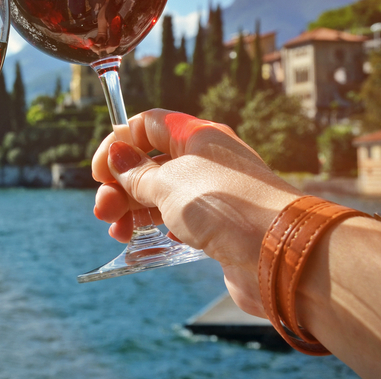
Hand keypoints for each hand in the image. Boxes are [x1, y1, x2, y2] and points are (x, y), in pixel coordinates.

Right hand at [90, 109, 300, 316]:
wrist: (281, 255)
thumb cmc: (226, 207)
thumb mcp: (169, 183)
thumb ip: (137, 172)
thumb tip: (116, 155)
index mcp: (197, 137)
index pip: (147, 125)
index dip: (119, 143)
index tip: (99, 171)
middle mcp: (206, 161)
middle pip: (150, 163)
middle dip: (120, 185)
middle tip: (102, 211)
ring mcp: (212, 194)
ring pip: (160, 194)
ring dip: (131, 210)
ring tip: (116, 232)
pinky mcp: (217, 227)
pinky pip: (175, 221)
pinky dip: (153, 228)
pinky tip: (139, 242)